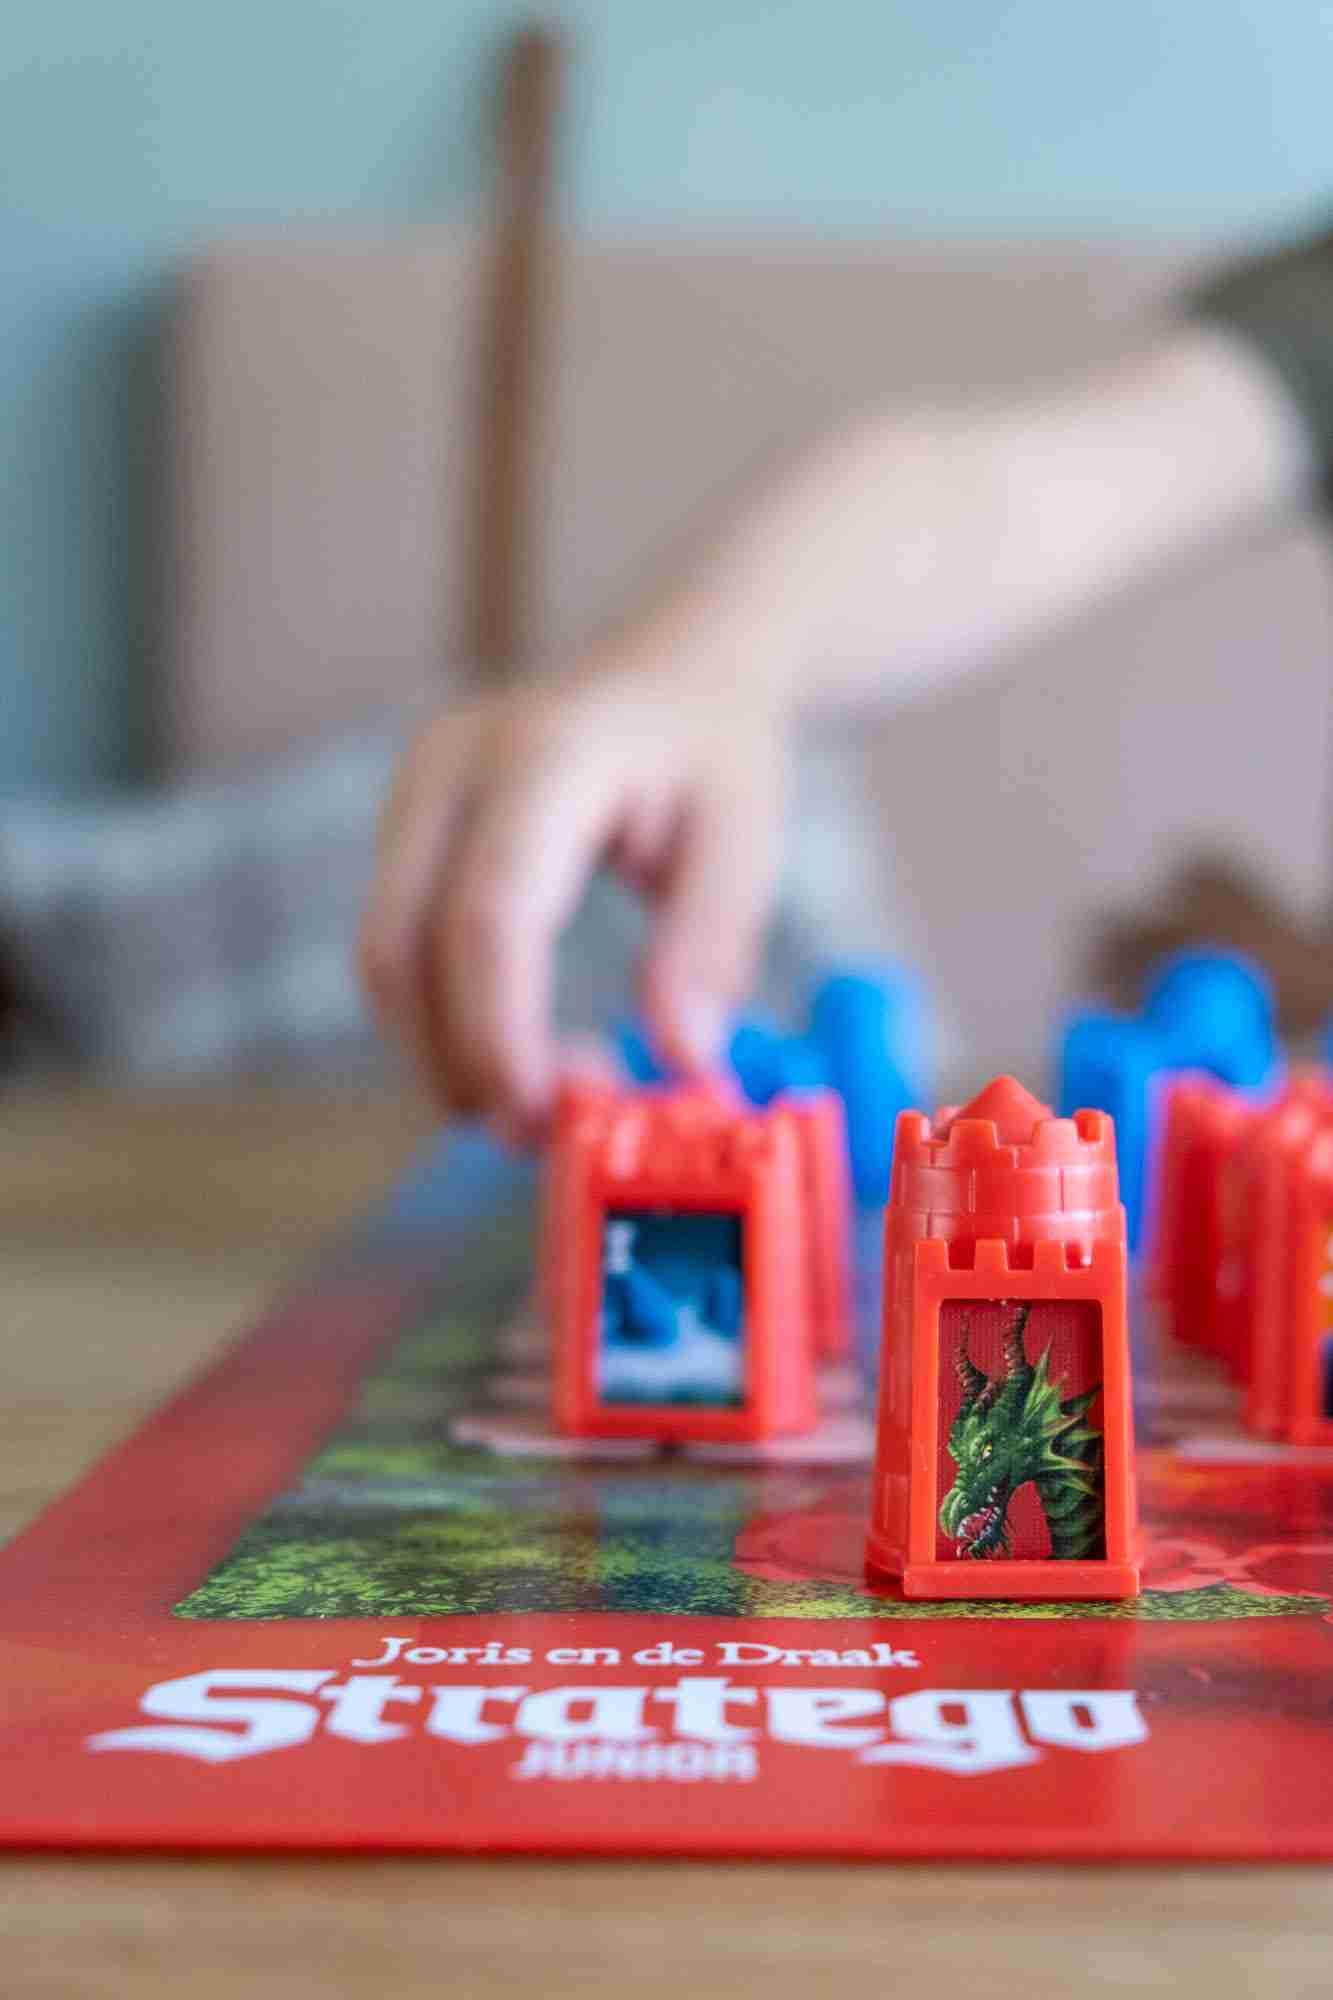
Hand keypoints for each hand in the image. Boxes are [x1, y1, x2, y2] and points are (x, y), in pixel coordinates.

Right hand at [359, 617, 789, 1141]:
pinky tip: (508, 1058)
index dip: (501, 1031)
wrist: (673, 672)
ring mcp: (414, 793)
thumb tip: (683, 1065)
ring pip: (383, 956)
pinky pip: (394, 945)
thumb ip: (711, 946)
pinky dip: (437, 1020)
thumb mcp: (747, 838)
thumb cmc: (713, 754)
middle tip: (539, 1138)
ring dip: (440, 1053)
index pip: (489, 913)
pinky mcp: (405, 829)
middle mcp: (453, 766)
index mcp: (545, 756)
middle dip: (459, 1061)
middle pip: (405, 944)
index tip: (546, 1117)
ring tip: (534, 1109)